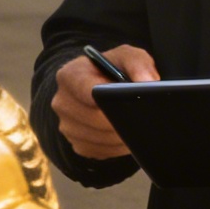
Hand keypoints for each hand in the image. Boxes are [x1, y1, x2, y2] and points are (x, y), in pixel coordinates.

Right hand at [50, 45, 157, 160]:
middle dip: (121, 120)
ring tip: (137, 125)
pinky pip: (101, 152)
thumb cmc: (112, 70)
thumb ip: (138, 63)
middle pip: (94, 120)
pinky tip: (127, 135)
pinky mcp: (78, 145)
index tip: (128, 103)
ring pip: (100, 139)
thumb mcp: (126, 56)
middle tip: (142, 118)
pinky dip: (117, 147)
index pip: (88, 91)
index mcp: (69, 75)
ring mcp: (67, 126)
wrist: (99, 87)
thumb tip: (147, 82)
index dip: (110, 100)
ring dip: (121, 136)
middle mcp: (62, 102)